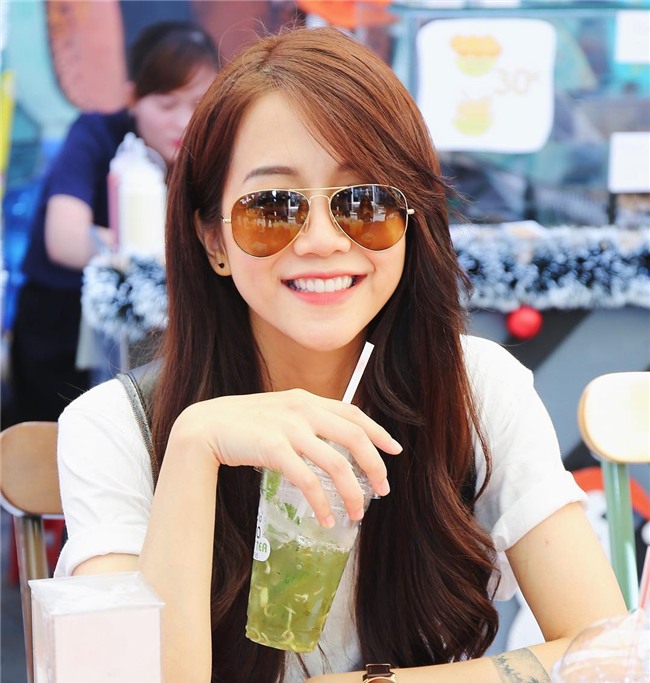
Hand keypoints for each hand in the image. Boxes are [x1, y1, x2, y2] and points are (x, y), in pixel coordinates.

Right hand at [173, 389, 401, 525]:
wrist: (205, 426)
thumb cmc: (242, 423)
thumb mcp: (280, 413)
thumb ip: (305, 421)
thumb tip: (332, 445)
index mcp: (306, 400)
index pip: (353, 413)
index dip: (378, 432)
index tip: (394, 450)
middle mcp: (303, 410)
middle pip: (354, 438)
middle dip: (374, 466)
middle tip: (383, 489)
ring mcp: (289, 429)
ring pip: (337, 463)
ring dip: (353, 492)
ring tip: (358, 514)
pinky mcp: (274, 449)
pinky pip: (308, 481)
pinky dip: (322, 503)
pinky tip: (326, 518)